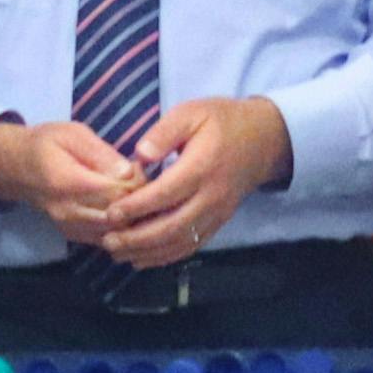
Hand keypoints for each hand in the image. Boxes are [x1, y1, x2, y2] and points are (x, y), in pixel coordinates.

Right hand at [0, 117, 144, 245]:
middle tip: (140, 182)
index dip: (137, 183)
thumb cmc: (45, 144)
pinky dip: (120, 229)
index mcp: (68, 183)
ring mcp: (69, 227)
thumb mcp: (72, 134)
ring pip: (115, 233)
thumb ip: (101, 153)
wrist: (15, 167)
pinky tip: (123, 210)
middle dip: (138, 201)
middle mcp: (68, 211)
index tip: (138, 168)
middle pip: (119, 217)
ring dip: (131, 217)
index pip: (117, 193)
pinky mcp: (73, 235)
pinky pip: (104, 240)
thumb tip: (128, 172)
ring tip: (133, 195)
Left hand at [102, 98, 289, 269]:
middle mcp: (211, 196)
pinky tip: (143, 258)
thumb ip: (163, 132)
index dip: (136, 207)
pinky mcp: (219, 223)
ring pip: (181, 242)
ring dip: (148, 252)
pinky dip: (166, 257)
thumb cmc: (221, 122)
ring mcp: (217, 213)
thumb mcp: (191, 113)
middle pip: (172, 226)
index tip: (110, 213)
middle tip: (108, 241)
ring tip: (119, 253)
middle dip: (137, 238)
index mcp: (202, 167)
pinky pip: (192, 246)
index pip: (165, 194)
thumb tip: (140, 155)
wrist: (263, 141)